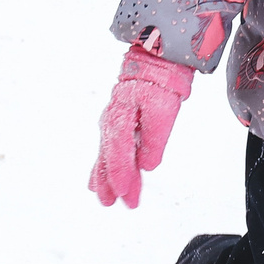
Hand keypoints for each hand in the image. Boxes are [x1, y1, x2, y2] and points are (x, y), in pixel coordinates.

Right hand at [89, 45, 195, 207]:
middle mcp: (111, 122)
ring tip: (102, 197)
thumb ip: (154, 139)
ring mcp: (111, 122)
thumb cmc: (159, 82)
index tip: (126, 195)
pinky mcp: (116, 123)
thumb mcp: (163, 110)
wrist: (155, 60)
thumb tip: (148, 164)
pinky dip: (103, 166)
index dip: (122, 177)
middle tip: (114, 204)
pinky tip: (99, 178)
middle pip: (108, 159)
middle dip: (111, 183)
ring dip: (104, 178)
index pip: (120, 155)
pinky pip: (107, 149)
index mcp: (121, 118)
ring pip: (104, 156)